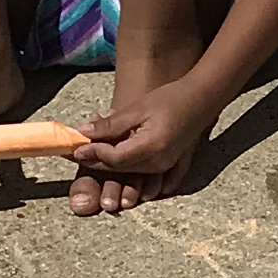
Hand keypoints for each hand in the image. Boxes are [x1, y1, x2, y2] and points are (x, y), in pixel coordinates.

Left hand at [68, 88, 215, 214]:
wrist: (201, 99)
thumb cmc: (170, 99)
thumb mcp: (137, 108)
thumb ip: (110, 124)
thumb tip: (82, 133)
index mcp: (150, 147)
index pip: (113, 158)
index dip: (92, 153)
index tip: (75, 146)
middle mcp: (158, 163)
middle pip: (120, 169)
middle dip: (96, 162)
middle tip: (78, 151)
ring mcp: (167, 167)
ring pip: (131, 173)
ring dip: (111, 166)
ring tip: (94, 154)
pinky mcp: (172, 166)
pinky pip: (150, 179)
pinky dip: (134, 177)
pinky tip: (123, 173)